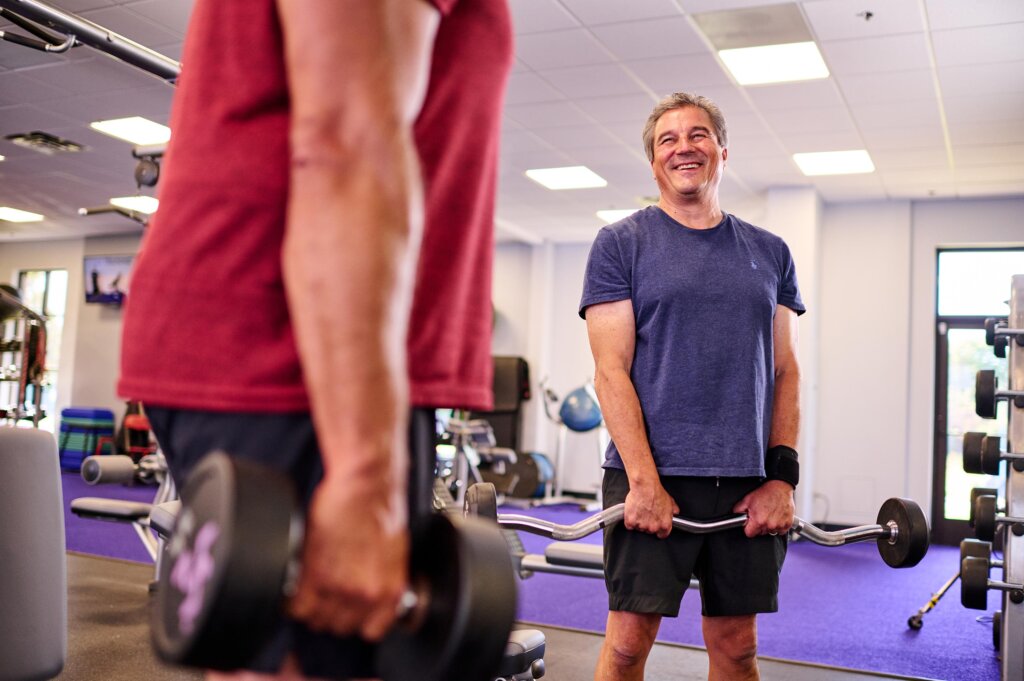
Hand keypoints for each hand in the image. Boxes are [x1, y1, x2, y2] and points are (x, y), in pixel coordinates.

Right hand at [287, 474, 407, 640]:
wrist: (366, 484)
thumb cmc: (380, 508)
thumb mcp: (395, 552)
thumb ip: (384, 581)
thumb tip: (371, 596)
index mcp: (390, 590)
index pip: (372, 631)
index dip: (358, 620)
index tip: (350, 611)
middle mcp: (366, 595)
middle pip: (340, 627)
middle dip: (332, 612)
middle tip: (326, 592)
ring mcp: (339, 588)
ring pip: (316, 620)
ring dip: (311, 606)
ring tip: (311, 586)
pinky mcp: (314, 575)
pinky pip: (297, 607)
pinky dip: (293, 600)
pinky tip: (297, 584)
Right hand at [623, 483, 678, 538]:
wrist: (645, 487)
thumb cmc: (657, 493)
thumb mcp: (670, 501)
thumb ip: (673, 510)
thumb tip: (675, 512)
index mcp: (664, 525)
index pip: (662, 535)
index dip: (659, 531)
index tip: (656, 527)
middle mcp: (653, 527)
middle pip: (649, 531)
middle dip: (647, 524)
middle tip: (646, 513)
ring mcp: (641, 525)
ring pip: (638, 528)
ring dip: (638, 522)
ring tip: (639, 510)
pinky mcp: (631, 522)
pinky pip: (629, 525)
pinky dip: (629, 520)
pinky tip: (633, 512)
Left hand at [732, 480, 794, 538]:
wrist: (780, 488)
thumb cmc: (765, 493)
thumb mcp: (747, 500)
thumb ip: (738, 510)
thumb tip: (735, 515)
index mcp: (758, 521)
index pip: (749, 534)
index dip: (748, 528)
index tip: (750, 524)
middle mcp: (769, 525)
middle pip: (760, 533)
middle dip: (759, 526)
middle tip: (760, 515)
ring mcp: (779, 525)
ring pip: (771, 532)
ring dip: (769, 526)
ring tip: (769, 514)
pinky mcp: (787, 524)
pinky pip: (781, 530)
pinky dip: (778, 525)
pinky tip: (776, 517)